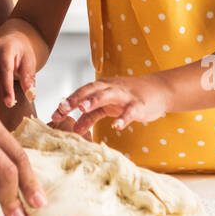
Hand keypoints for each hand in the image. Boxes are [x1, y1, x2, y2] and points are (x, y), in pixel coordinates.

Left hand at [48, 75, 169, 137]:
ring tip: (82, 108)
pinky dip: (123, 118)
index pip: (81, 92)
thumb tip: (75, 128)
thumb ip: (91, 115)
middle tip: (63, 108)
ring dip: (94, 100)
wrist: (160, 90)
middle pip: (91, 89)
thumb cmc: (130, 97)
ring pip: (108, 94)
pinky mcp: (139, 104)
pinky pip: (130, 111)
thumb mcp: (108, 106)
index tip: (54, 114)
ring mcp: (125, 95)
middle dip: (76, 98)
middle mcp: (111, 87)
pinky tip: (116, 126)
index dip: (68, 102)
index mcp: (102, 87)